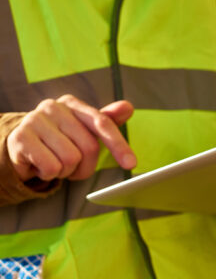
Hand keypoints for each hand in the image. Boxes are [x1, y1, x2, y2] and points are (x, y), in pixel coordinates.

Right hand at [7, 95, 135, 181]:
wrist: (20, 147)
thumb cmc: (59, 139)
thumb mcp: (83, 131)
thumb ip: (106, 121)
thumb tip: (128, 107)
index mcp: (72, 104)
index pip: (102, 123)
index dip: (118, 145)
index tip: (131, 163)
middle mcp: (53, 107)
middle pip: (89, 147)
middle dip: (85, 165)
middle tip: (73, 166)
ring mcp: (34, 120)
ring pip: (70, 159)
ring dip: (66, 170)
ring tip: (54, 162)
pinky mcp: (20, 138)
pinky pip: (51, 168)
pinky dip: (50, 174)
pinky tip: (41, 165)